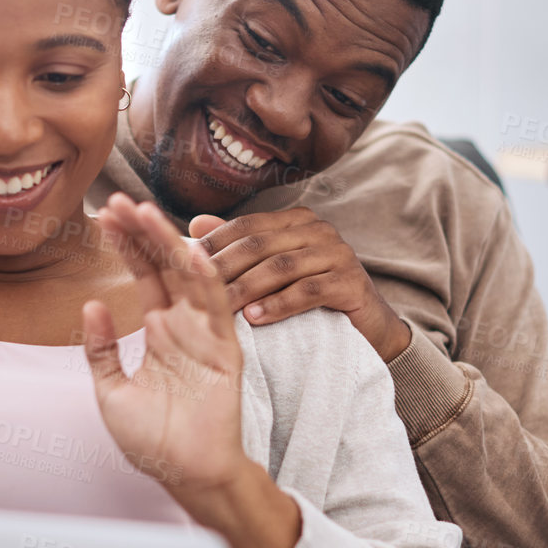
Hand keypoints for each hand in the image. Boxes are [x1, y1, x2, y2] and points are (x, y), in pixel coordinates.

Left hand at [83, 194, 299, 547]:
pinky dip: (207, 281)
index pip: (144, 274)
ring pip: (190, 277)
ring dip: (170, 245)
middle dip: (144, 232)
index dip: (127, 244)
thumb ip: (101, 350)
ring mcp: (205, 335)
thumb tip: (91, 305)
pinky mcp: (225, 353)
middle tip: (120, 201)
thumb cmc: (154, 440)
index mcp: (159, 330)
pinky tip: (193, 253)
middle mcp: (183, 325)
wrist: (186, 475)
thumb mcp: (111, 391)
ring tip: (148, 213)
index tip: (106, 215)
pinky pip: (218, 310)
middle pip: (165, 265)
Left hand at [188, 208, 410, 362]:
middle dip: (223, 268)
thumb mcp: (274, 273)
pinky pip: (309, 290)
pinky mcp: (351, 281)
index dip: (212, 244)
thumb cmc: (312, 299)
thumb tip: (195, 223)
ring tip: (219, 307)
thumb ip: (239, 248)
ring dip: (246, 288)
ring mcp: (337, 253)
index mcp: (295, 221)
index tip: (179, 264)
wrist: (368, 327)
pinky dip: (279, 304)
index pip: (245, 226)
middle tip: (191, 289)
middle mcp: (318, 229)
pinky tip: (255, 319)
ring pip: (281, 266)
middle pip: (259, 244)